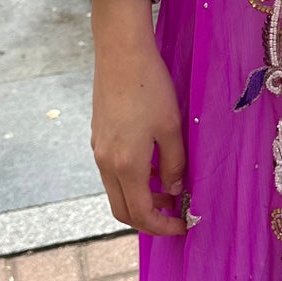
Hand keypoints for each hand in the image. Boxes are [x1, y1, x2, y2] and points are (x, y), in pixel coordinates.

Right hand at [89, 0, 186, 236]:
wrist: (120, 53)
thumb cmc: (150, 88)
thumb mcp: (172, 128)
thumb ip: (174, 164)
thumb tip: (174, 191)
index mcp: (126, 165)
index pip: (140, 214)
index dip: (162, 227)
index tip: (183, 226)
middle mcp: (106, 163)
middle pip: (122, 210)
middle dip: (149, 219)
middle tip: (176, 215)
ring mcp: (98, 150)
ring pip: (116, 191)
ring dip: (140, 200)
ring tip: (169, 190)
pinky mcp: (97, 137)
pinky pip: (112, 173)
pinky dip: (131, 182)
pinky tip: (153, 167)